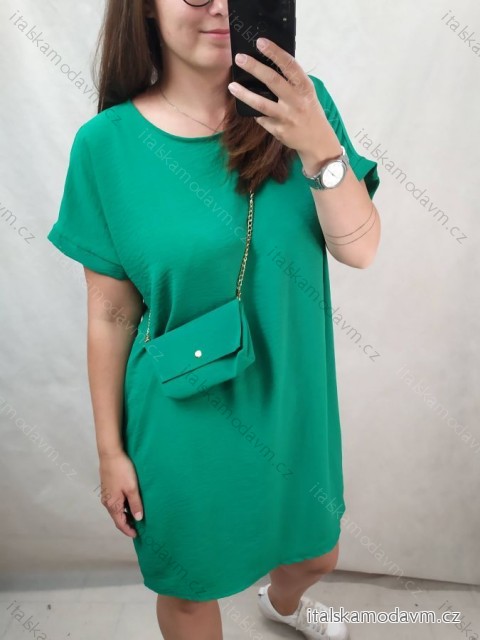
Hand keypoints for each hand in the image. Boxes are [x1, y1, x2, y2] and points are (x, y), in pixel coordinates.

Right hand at [98, 451, 142, 537]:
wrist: (110, 454)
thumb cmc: (122, 471)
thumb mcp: (132, 488)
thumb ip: (135, 504)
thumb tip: (138, 518)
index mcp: (112, 505)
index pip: (120, 523)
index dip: (128, 530)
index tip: (137, 535)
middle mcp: (107, 502)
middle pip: (117, 517)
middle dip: (127, 523)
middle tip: (139, 527)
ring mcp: (106, 495)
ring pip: (116, 509)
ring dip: (125, 514)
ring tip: (137, 515)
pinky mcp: (108, 488)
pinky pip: (115, 502)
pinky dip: (123, 506)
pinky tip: (130, 502)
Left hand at [227, 38, 328, 153]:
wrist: (317, 140)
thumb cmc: (308, 110)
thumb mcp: (306, 92)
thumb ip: (291, 80)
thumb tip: (267, 63)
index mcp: (304, 86)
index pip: (290, 65)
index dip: (275, 52)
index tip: (260, 42)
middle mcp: (296, 101)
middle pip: (273, 81)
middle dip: (255, 68)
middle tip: (239, 58)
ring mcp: (287, 117)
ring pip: (262, 104)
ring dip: (245, 94)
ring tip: (232, 86)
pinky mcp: (279, 130)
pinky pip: (261, 118)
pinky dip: (254, 112)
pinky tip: (247, 105)